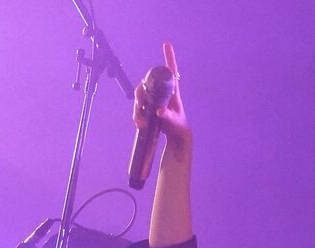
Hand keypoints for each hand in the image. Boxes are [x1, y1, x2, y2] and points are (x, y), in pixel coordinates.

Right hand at [133, 42, 190, 158]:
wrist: (176, 136)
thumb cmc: (178, 126)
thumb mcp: (174, 122)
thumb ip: (168, 116)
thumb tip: (159, 111)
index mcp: (172, 91)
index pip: (171, 71)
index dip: (169, 58)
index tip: (167, 44)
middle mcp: (162, 92)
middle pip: (147, 84)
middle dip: (140, 96)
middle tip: (140, 108)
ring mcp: (154, 99)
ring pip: (140, 96)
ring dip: (137, 109)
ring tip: (140, 123)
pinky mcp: (149, 108)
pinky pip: (139, 107)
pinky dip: (137, 115)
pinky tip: (138, 124)